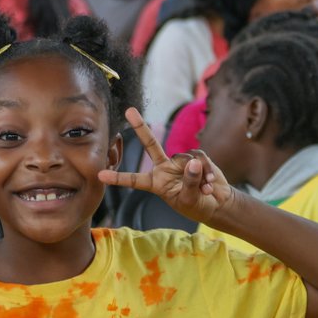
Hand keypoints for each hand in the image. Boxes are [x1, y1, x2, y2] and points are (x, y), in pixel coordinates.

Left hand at [98, 108, 232, 223]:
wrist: (216, 204)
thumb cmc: (198, 206)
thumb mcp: (190, 199)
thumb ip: (189, 182)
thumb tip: (191, 161)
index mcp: (156, 183)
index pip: (134, 180)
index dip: (118, 178)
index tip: (100, 175)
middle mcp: (164, 169)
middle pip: (151, 145)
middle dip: (141, 127)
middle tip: (129, 110)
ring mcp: (180, 162)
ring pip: (185, 158)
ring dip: (198, 174)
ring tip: (206, 190)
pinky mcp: (196, 158)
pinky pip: (199, 158)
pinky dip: (207, 171)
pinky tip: (211, 185)